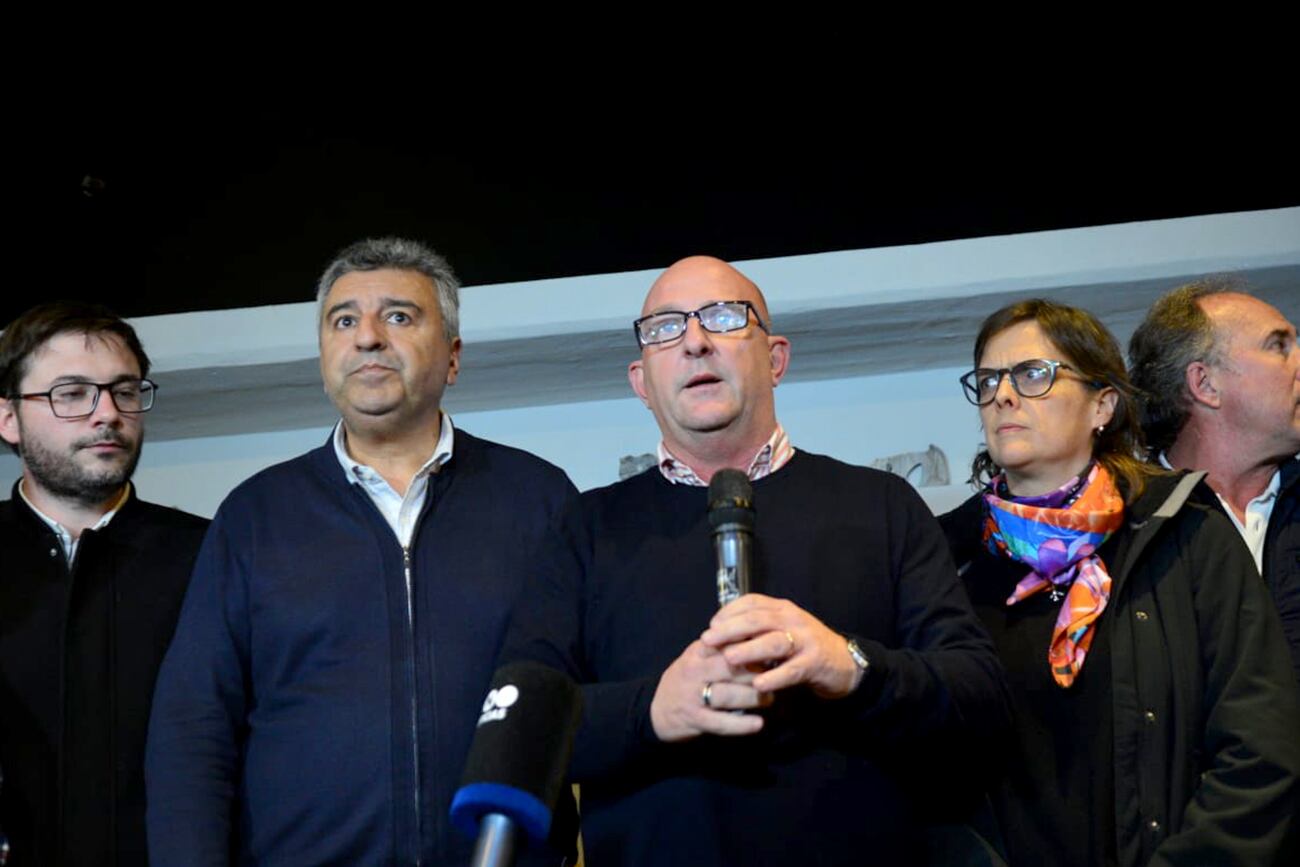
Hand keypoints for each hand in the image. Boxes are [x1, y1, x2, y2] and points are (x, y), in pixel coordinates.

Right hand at [649, 639, 771, 741]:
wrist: (657, 708)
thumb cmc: (688, 678)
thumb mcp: (700, 656)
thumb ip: (724, 648)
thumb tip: (760, 639)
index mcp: (698, 651)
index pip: (727, 642)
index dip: (751, 645)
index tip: (772, 647)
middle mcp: (694, 670)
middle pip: (730, 667)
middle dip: (757, 671)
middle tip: (776, 676)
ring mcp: (693, 696)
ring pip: (727, 694)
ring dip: (753, 697)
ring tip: (768, 699)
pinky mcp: (695, 719)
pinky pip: (721, 722)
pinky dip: (741, 724)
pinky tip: (758, 724)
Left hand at [700, 593, 863, 698]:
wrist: (843, 662)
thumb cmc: (804, 647)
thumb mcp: (782, 630)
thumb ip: (757, 630)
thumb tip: (720, 634)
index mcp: (782, 609)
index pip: (752, 602)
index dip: (729, 612)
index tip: (711, 625)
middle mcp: (793, 620)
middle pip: (758, 620)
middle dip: (730, 629)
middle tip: (708, 640)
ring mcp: (806, 640)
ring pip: (774, 642)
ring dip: (749, 650)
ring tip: (729, 659)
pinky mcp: (815, 663)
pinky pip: (792, 670)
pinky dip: (774, 677)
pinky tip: (758, 685)